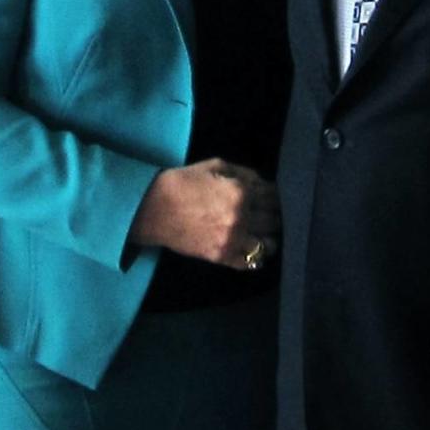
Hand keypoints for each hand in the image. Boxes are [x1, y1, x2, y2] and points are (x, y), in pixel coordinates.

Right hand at [129, 157, 279, 269]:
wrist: (155, 208)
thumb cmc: (185, 182)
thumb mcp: (216, 166)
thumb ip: (244, 173)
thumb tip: (262, 183)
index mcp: (240, 192)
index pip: (272, 196)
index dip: (274, 195)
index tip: (272, 197)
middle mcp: (240, 218)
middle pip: (274, 220)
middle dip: (275, 215)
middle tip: (271, 214)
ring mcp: (231, 240)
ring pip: (268, 245)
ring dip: (270, 237)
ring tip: (266, 233)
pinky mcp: (221, 257)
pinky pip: (250, 263)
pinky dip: (256, 257)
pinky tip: (254, 249)